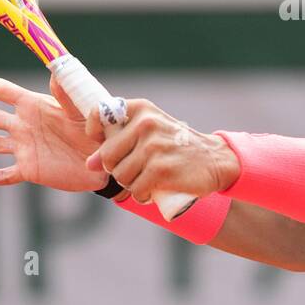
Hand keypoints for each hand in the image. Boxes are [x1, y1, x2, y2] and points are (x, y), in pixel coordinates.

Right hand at [0, 73, 108, 190]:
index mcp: (35, 106)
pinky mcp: (30, 170)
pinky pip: (5, 174)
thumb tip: (56, 71)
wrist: (106, 161)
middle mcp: (25, 126)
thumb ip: (67, 95)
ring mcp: (25, 148)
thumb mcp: (82, 111)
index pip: (5, 92)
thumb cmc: (96, 131)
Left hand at [82, 98, 239, 204]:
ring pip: (121, 176)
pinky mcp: (161, 168)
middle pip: (108, 156)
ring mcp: (154, 146)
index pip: (100, 114)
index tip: (110, 147)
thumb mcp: (150, 133)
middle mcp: (146, 123)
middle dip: (118, 169)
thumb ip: (119, 142)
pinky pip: (136, 189)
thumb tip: (90, 164)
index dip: (96, 134)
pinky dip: (143, 195)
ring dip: (132, 184)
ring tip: (149, 178)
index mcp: (140, 110)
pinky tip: (154, 189)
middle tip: (137, 169)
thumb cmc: (176, 147)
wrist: (214, 160)